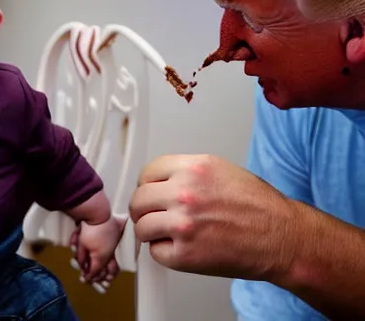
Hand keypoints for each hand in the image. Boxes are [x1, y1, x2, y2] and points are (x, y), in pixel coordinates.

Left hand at [70, 216, 125, 285]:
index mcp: (101, 257)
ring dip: (110, 271)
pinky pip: (117, 253)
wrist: (99, 212)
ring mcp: (115, 246)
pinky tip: (113, 262)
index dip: (89, 276)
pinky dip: (114, 260)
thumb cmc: (90, 228)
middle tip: (94, 279)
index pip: (95, 272)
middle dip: (100, 277)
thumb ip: (82, 258)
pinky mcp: (117, 238)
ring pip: (114, 263)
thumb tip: (83, 266)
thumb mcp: (82, 245)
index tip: (85, 278)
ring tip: (108, 277)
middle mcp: (110, 254)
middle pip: (106, 270)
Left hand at [129, 154, 300, 281]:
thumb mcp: (219, 170)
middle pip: (139, 198)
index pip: (148, 171)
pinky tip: (181, 247)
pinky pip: (156, 252)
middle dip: (143, 208)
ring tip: (167, 233)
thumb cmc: (258, 205)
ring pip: (142, 226)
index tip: (149, 192)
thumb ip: (186, 172)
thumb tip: (160, 181)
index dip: (147, 184)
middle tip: (152, 214)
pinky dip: (164, 252)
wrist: (282, 237)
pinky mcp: (185, 254)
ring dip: (151, 231)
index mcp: (194, 168)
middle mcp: (185, 192)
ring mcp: (183, 224)